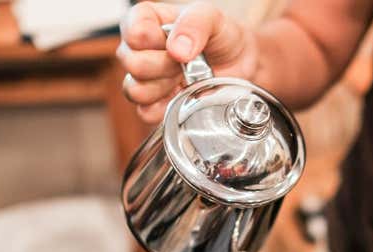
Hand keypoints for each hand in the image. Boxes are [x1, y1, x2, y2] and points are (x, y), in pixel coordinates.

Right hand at [117, 1, 258, 122]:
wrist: (239, 61)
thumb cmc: (221, 34)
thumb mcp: (213, 18)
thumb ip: (194, 24)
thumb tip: (177, 50)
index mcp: (145, 20)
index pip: (133, 32)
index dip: (155, 41)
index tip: (177, 42)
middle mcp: (138, 49)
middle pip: (132, 63)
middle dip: (165, 65)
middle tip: (188, 62)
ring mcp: (144, 79)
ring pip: (135, 90)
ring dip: (165, 87)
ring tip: (186, 77)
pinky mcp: (154, 105)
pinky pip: (146, 113)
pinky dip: (168, 108)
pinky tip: (184, 95)